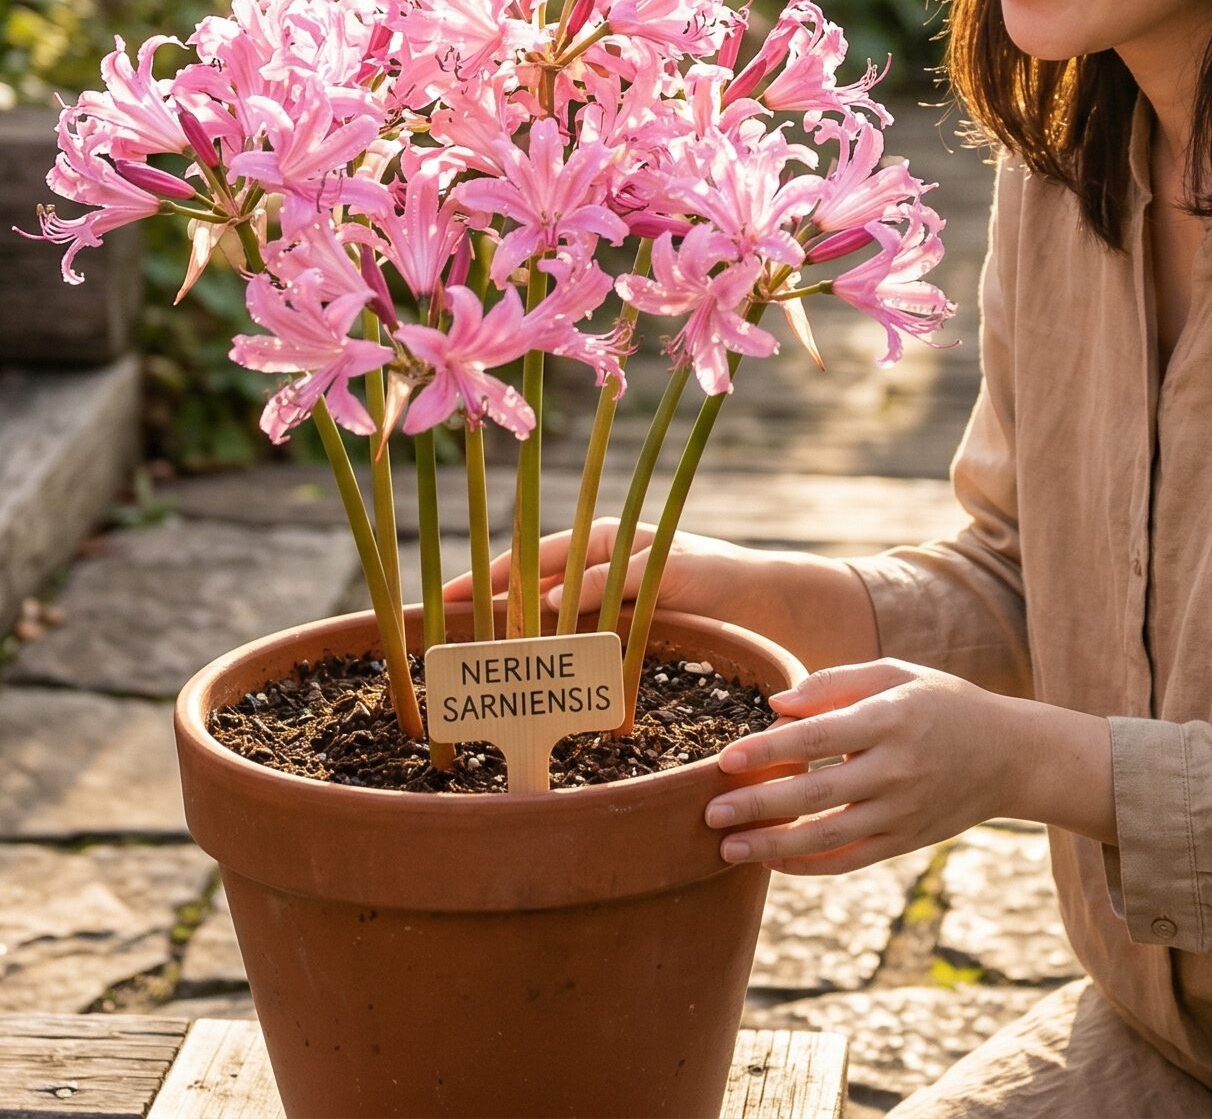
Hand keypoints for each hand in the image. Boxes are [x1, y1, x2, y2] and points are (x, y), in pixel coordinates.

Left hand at [443, 518, 880, 669]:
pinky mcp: (672, 566)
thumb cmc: (702, 615)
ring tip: (479, 611)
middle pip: (536, 556)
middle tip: (440, 606)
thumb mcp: (637, 622)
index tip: (435, 604)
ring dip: (524, 587)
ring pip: (569, 563)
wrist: (776, 602)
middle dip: (488, 580)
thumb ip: (594, 631)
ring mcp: (642, 551)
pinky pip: (618, 579)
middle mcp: (614, 543)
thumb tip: (538, 667)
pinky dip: (581, 590)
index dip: (483, 581)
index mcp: (598, 553)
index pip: (528, 562)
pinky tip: (550, 608)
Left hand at [704, 659, 1014, 874]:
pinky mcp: (906, 841)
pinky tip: (773, 863)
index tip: (727, 760)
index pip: (818, 736)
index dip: (770, 750)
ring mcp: (902, 811)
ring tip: (728, 848)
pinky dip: (809, 867)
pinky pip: (850, 860)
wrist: (1009, 754)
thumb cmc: (942, 702)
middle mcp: (896, 768)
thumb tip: (777, 704)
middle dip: (758, 805)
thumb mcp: (895, 673)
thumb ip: (834, 684)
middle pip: (815, 792)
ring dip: (773, 846)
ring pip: (828, 837)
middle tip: (711, 812)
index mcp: (891, 718)